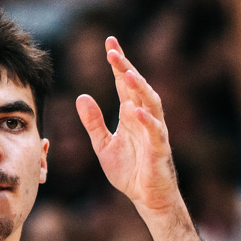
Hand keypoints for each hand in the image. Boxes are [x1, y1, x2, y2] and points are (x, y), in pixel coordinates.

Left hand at [75, 36, 178, 213]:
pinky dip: (147, 121)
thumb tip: (81, 97)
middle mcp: (144, 118)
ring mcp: (154, 132)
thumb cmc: (129, 171)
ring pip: (151, 103)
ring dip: (140, 88)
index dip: (117, 64)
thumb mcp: (103, 145)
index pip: (123, 83)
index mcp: (130, 115)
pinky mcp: (159, 150)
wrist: (146, 197)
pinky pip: (155, 132)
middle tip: (113, 51)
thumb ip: (93, 122)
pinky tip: (136, 111)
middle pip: (137, 87)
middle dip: (126, 68)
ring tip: (126, 74)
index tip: (109, 43)